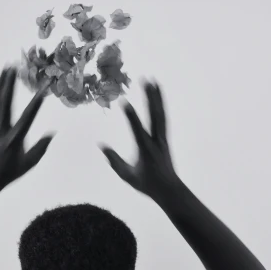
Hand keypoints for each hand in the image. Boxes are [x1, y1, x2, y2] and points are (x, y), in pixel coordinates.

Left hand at [0, 66, 55, 187]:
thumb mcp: (29, 163)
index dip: (35, 103)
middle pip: (5, 102)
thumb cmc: (10, 172)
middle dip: (9, 84)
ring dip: (2, 84)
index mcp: (14, 138)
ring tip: (6, 69)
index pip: (27, 117)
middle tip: (13, 66)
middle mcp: (3, 129)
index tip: (42, 89)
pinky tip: (1, 86)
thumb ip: (40, 148)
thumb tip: (51, 133)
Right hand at [98, 79, 179, 199]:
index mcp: (146, 150)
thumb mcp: (128, 176)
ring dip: (156, 97)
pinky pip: (163, 118)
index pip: (137, 130)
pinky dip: (161, 105)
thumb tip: (102, 145)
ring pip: (160, 114)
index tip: (123, 101)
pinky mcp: (165, 137)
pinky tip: (158, 95)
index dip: (130, 116)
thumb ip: (115, 161)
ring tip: (153, 80)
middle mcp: (156, 141)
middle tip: (145, 80)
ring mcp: (163, 138)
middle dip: (149, 97)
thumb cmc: (146, 184)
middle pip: (154, 116)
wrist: (169, 189)